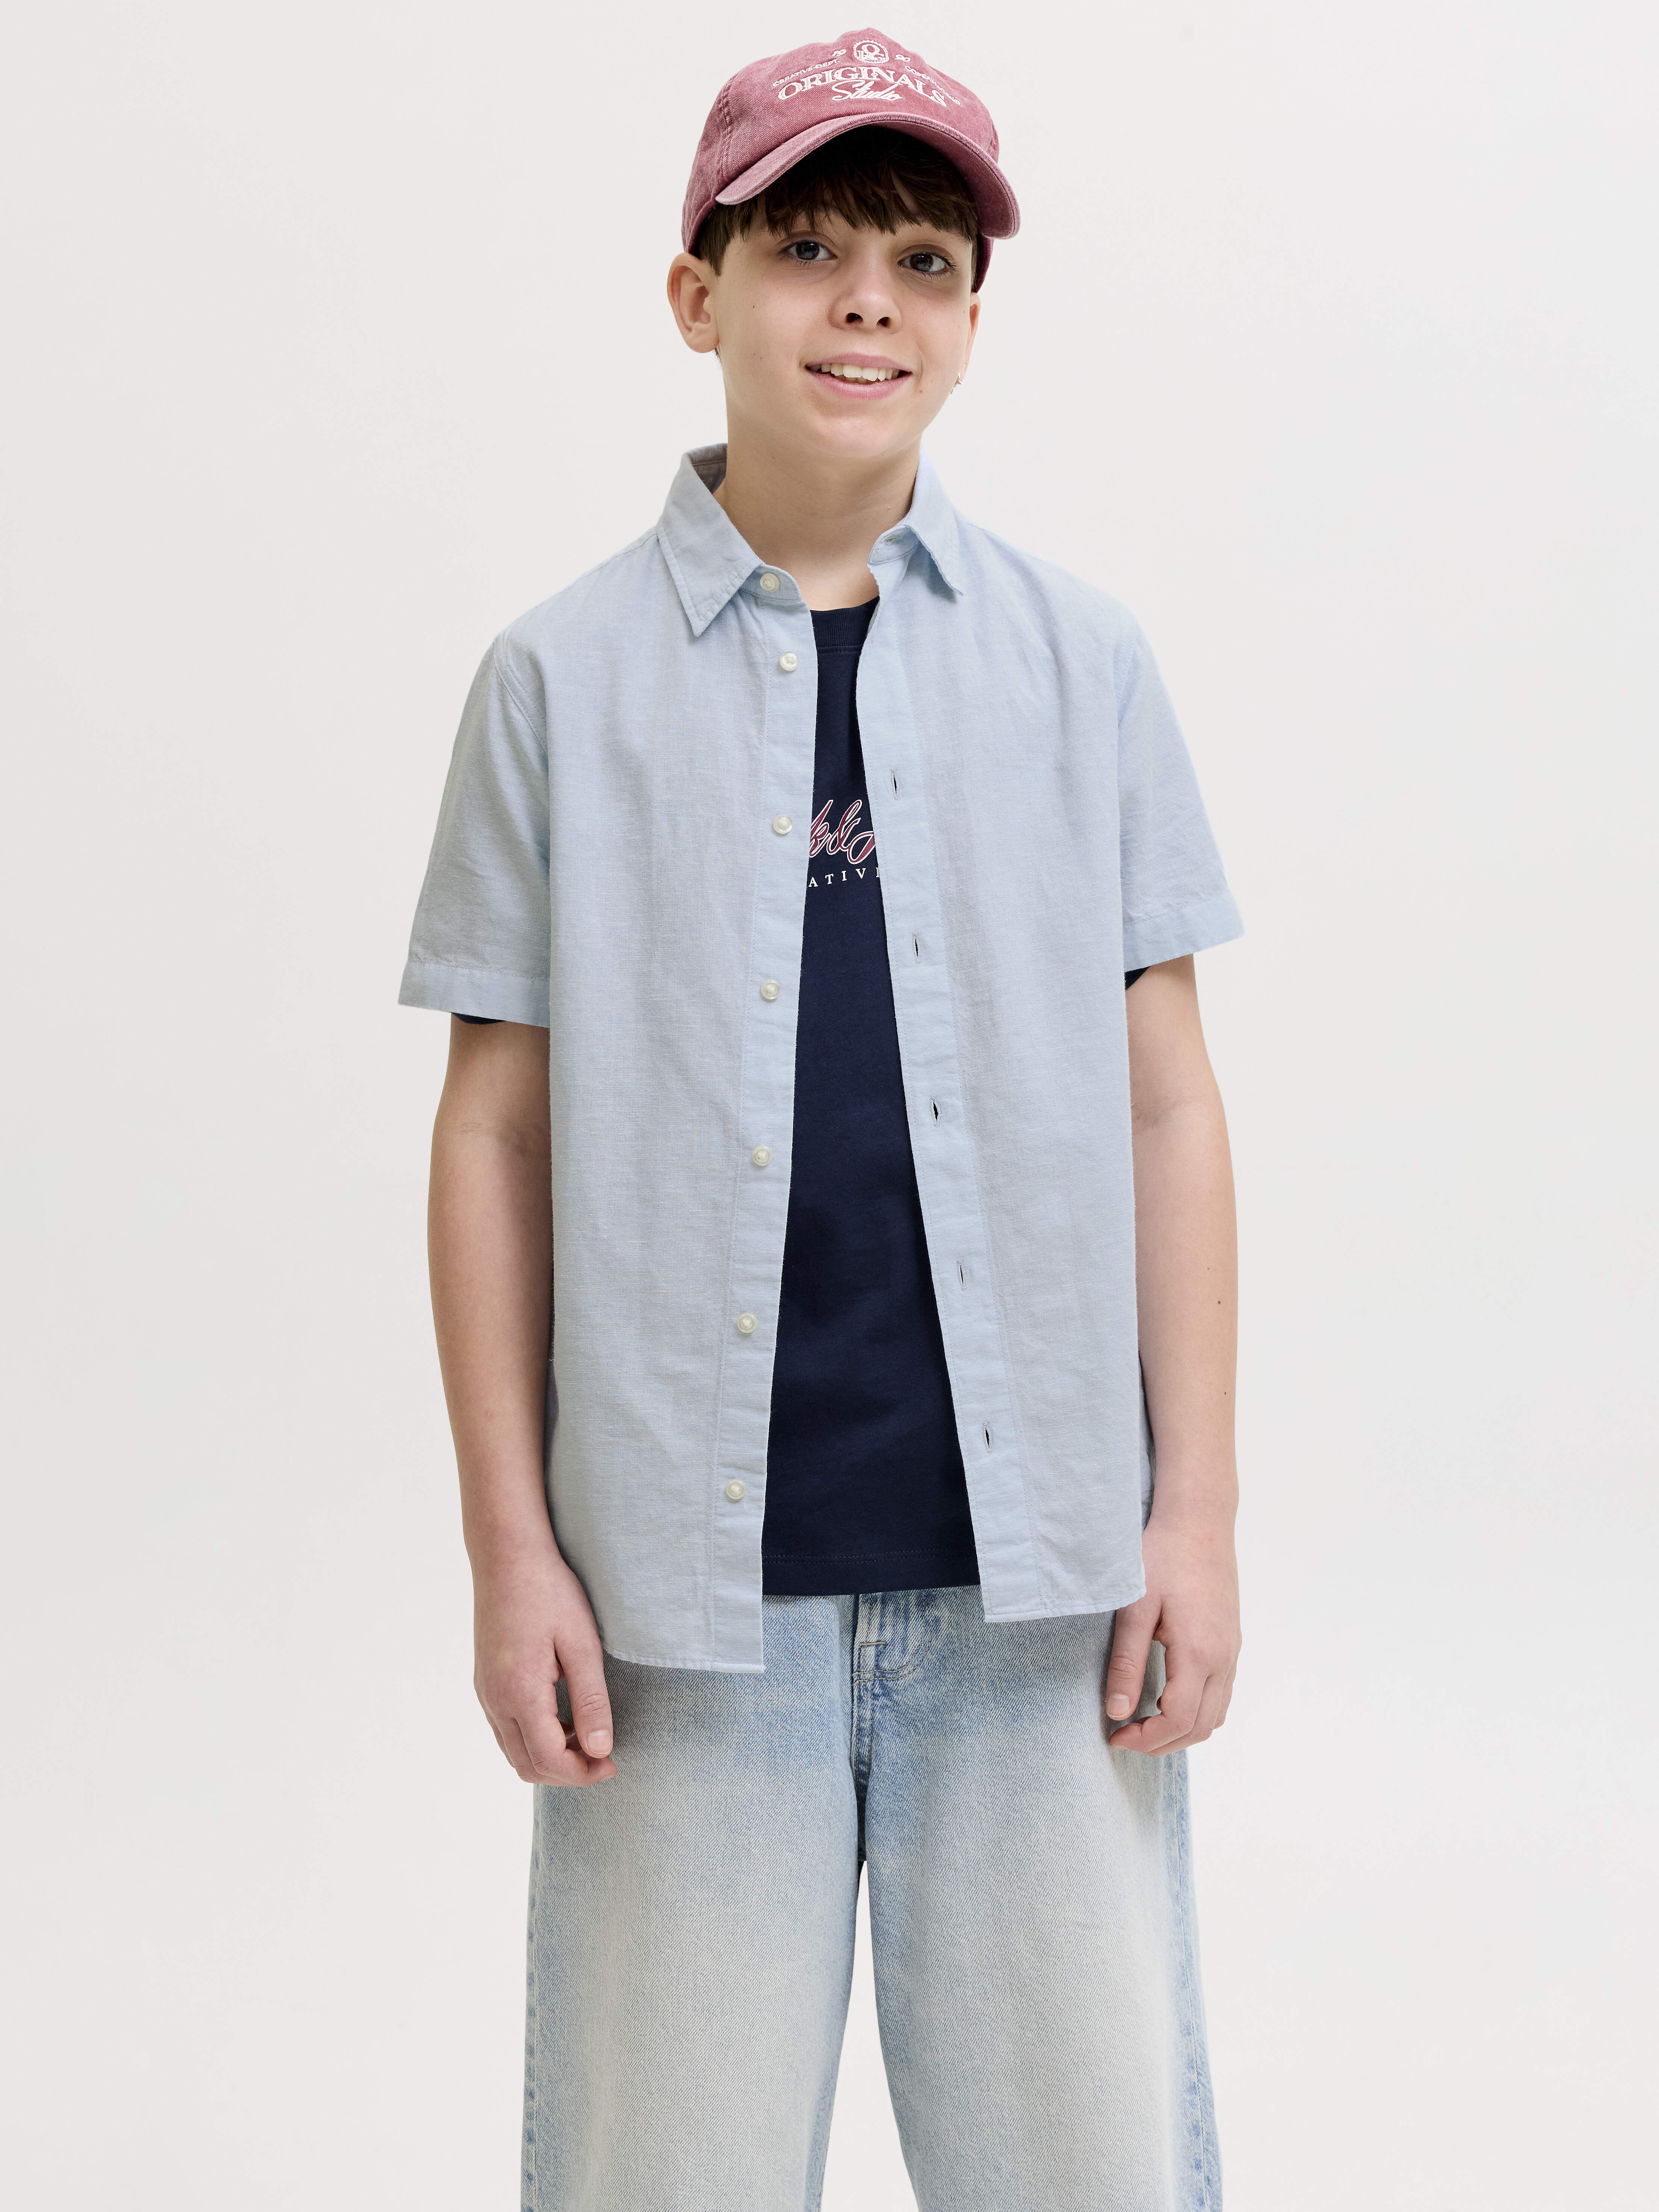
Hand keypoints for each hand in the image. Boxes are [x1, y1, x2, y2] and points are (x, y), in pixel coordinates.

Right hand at [472, 1542, 616, 1785]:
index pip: (548, 1760)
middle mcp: (494, 1700)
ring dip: (550, 1757)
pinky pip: (505, 1730)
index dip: (583, 1773)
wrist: (507, 1556)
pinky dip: (534, 1739)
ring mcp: (485, 1692)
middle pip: (527, 1766)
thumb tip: (600, 1751)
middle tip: (603, 1756)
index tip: (613, 1764)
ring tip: (585, 1735)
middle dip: (567, 1772)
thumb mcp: (582, 1644)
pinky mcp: (484, 1682)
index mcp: (519, 1692)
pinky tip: (561, 1717)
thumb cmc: (549, 1592)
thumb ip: (591, 1701)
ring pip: (513, 1752)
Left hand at [1103, 1507, 1239, 1753]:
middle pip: (1201, 1727)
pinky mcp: (1232, 1642)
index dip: (1145, 1738)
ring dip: (1182, 1730)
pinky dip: (1197, 1711)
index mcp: (1199, 1652)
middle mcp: (1224, 1658)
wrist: (1199, 1521)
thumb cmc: (1161, 1557)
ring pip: (1216, 1714)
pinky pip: (1222, 1694)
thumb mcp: (1134, 1608)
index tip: (1114, 1735)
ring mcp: (1232, 1651)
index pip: (1178, 1720)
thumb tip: (1116, 1711)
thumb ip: (1126, 1662)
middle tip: (1125, 1737)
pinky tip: (1168, 1699)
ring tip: (1144, 1724)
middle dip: (1162, 1742)